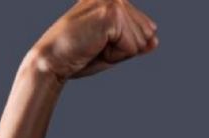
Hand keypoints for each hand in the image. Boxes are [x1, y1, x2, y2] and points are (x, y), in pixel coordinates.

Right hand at [26, 0, 157, 83]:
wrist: (53, 61)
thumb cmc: (79, 55)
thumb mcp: (115, 49)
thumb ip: (136, 42)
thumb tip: (155, 40)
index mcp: (113, 2)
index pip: (148, 28)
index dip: (127, 46)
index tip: (100, 44)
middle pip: (147, 33)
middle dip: (125, 48)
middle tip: (96, 46)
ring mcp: (113, 2)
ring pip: (141, 41)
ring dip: (119, 52)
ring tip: (94, 45)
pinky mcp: (111, 14)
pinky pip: (132, 46)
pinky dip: (115, 55)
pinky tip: (95, 47)